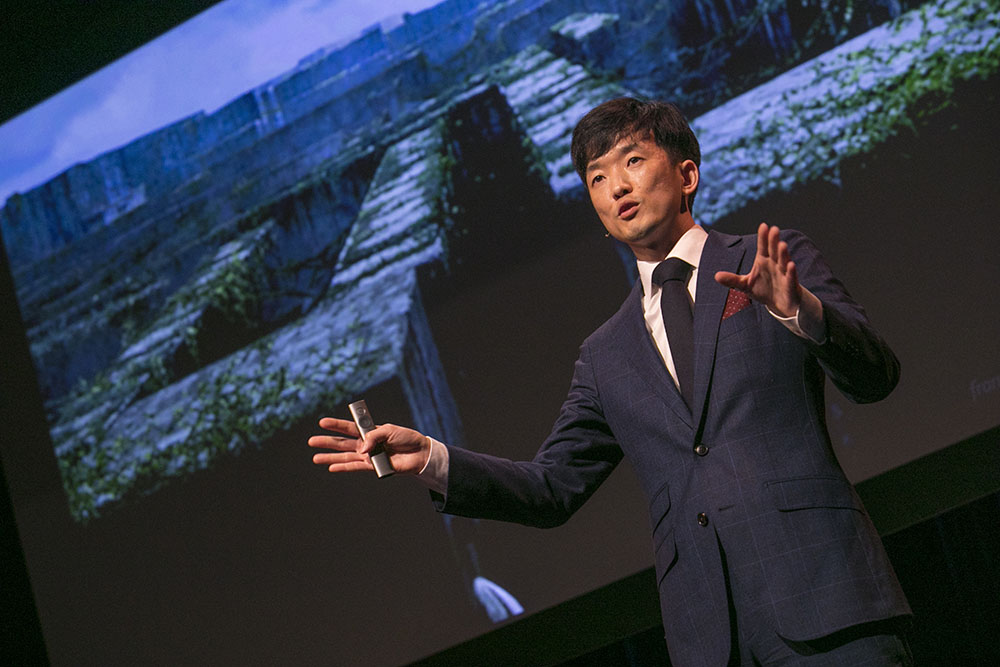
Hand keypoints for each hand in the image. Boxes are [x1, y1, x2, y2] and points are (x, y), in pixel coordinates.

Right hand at [308, 418, 431, 474]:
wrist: (419, 453)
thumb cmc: (406, 439)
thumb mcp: (390, 431)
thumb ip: (373, 437)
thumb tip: (361, 450)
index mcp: (369, 431)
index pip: (349, 427)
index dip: (336, 425)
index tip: (322, 422)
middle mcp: (366, 443)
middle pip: (342, 442)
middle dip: (327, 442)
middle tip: (311, 441)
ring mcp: (368, 455)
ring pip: (345, 456)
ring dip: (330, 457)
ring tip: (315, 458)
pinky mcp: (373, 466)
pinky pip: (355, 467)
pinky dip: (343, 467)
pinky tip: (331, 468)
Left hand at [715, 223, 801, 317]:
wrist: (780, 304)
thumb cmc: (764, 290)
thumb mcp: (745, 285)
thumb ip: (732, 280)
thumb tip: (716, 276)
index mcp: (763, 261)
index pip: (763, 247)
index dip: (763, 237)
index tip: (763, 225)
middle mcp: (774, 264)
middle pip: (773, 251)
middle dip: (773, 241)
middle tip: (774, 229)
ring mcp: (783, 274)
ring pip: (783, 261)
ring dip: (783, 253)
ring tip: (782, 244)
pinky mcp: (790, 285)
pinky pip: (791, 277)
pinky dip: (791, 272)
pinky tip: (791, 265)